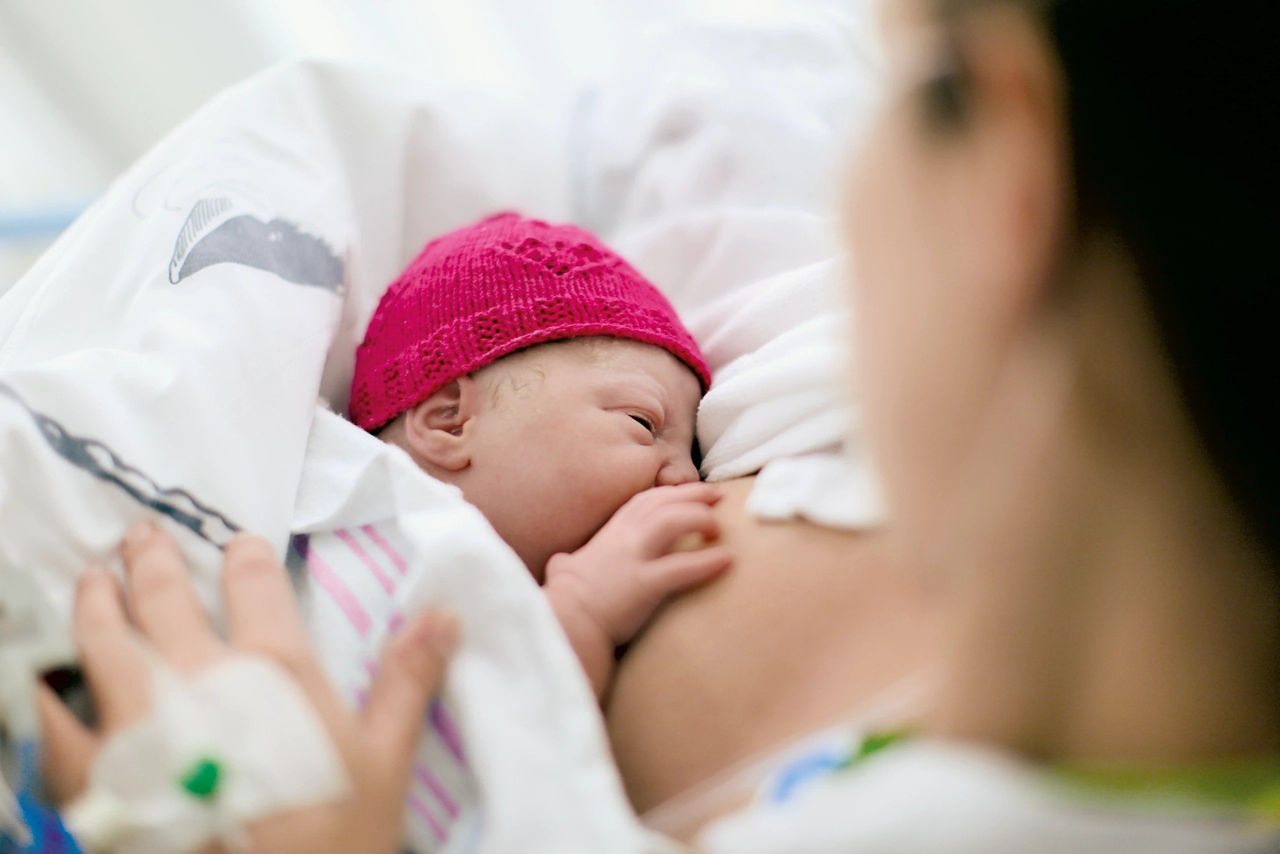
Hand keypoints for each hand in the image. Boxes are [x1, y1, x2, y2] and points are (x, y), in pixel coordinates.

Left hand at [36, 522, 457, 853]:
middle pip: (164, 598)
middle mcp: (197, 678)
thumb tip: (445, 614)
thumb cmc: (326, 839)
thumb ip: (406, 682)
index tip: (240, 544)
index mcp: (271, 670)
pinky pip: (55, 718)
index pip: (254, 586)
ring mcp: (138, 720)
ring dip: (95, 602)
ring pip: (102, 640)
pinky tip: (44, 678)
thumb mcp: (382, 764)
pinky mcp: (96, 770)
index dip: (245, 558)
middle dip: (152, 560)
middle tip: (141, 536)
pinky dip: (46, 689)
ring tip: (92, 581)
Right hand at [544, 483, 731, 696]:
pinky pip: (683, 567)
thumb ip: (565, 563)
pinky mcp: (644, 585)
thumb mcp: (562, 573)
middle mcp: (623, 539)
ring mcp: (633, 559)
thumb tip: (558, 563)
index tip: (691, 492)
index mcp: (609, 534)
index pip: (644, 501)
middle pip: (664, 502)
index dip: (671, 493)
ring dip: (701, 519)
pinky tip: (728, 560)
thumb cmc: (564, 602)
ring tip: (719, 529)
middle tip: (718, 496)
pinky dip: (708, 562)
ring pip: (673, 521)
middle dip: (694, 494)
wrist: (565, 624)